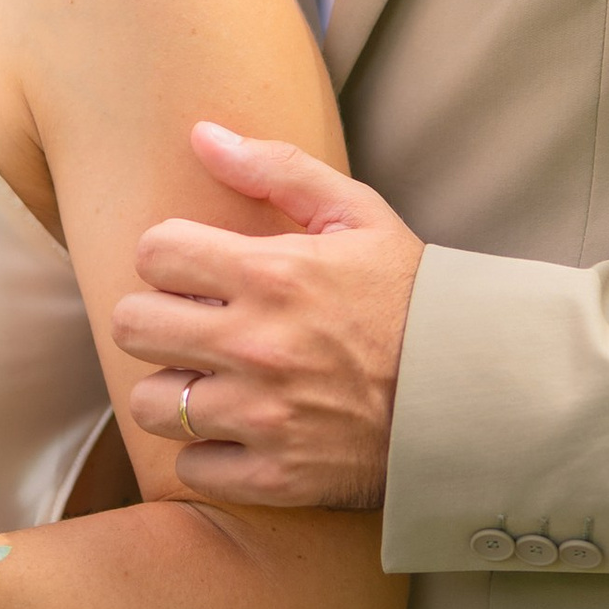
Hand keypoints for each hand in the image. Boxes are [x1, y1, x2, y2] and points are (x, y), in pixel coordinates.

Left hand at [113, 122, 421, 510]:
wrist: (475, 391)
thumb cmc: (412, 297)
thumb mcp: (358, 216)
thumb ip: (276, 169)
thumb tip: (200, 134)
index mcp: (274, 273)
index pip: (154, 252)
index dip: (170, 256)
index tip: (198, 270)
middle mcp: (258, 344)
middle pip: (134, 325)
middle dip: (157, 319)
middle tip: (194, 325)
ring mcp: (264, 415)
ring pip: (152, 403)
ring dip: (175, 391)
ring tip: (211, 381)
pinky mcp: (276, 475)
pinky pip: (192, 467)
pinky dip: (209, 452)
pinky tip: (240, 430)